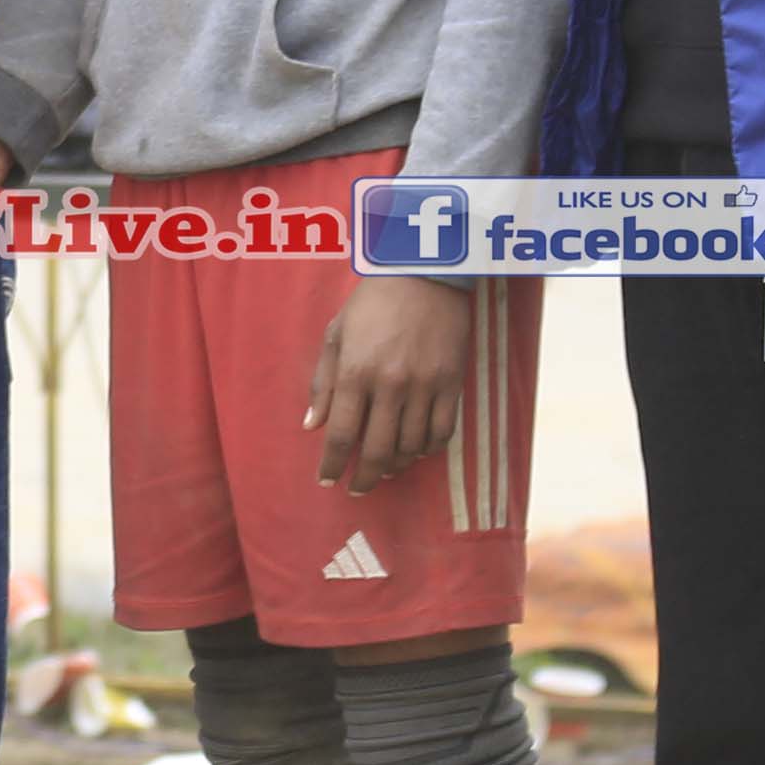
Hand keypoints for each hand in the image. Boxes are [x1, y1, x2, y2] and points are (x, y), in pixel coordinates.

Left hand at [309, 270, 474, 492]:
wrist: (423, 276)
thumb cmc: (371, 304)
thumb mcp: (336, 336)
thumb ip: (323, 384)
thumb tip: (312, 426)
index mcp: (356, 373)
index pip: (342, 435)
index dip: (332, 465)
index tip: (327, 481)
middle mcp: (390, 386)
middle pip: (376, 450)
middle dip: (363, 477)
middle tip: (357, 489)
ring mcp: (424, 387)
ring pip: (410, 447)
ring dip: (395, 465)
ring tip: (384, 469)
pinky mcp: (452, 384)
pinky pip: (442, 432)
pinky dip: (428, 450)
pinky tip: (416, 452)